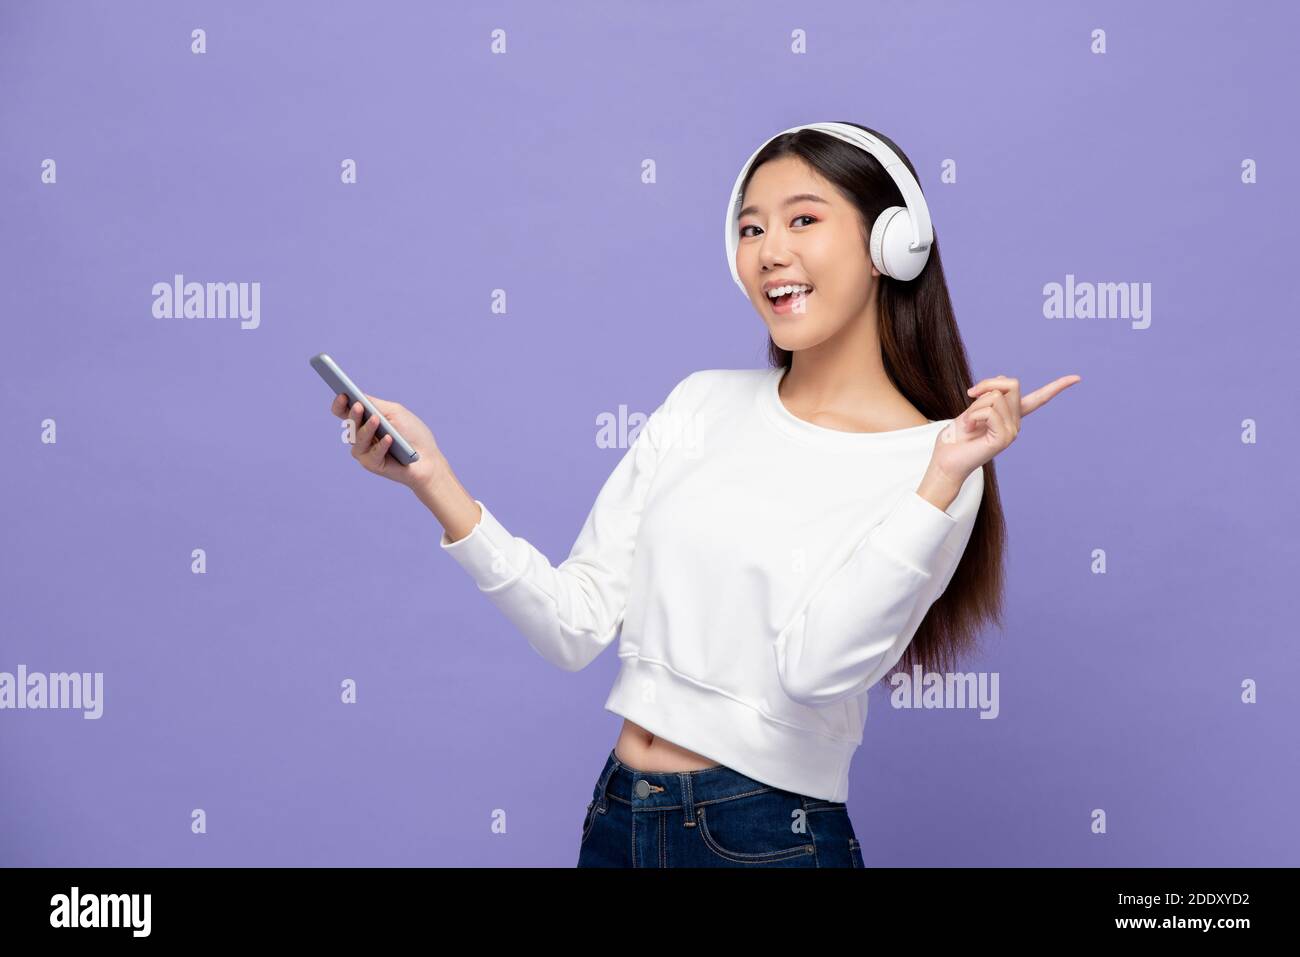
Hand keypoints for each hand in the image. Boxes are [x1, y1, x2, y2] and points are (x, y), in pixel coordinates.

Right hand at [329, 392, 447, 490]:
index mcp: (364, 421)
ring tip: (376, 420)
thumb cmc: (412, 433)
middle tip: (359, 406)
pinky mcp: (373, 465)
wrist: (428, 458)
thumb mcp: (395, 413)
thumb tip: (357, 396)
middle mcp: (361, 436)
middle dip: (354, 415)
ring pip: (358, 440)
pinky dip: (381, 446)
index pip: (344, 412)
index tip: (342, 394)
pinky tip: (389, 438)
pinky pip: (373, 455)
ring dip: (367, 429)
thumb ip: (376, 405)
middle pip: (350, 425)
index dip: (340, 404)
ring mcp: (365, 452)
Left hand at [929, 374, 1081, 484]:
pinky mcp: (1004, 439)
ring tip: (970, 423)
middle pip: (1010, 384)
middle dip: (987, 385)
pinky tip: (971, 429)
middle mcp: (1016, 423)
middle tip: (970, 397)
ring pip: (996, 396)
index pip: (1038, 399)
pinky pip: (989, 412)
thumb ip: (990, 392)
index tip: (1077, 378)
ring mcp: (1012, 432)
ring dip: (975, 405)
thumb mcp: (974, 406)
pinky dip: (973, 416)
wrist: (946, 461)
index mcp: (1011, 415)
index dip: (1057, 387)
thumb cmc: (957, 435)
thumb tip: (1001, 381)